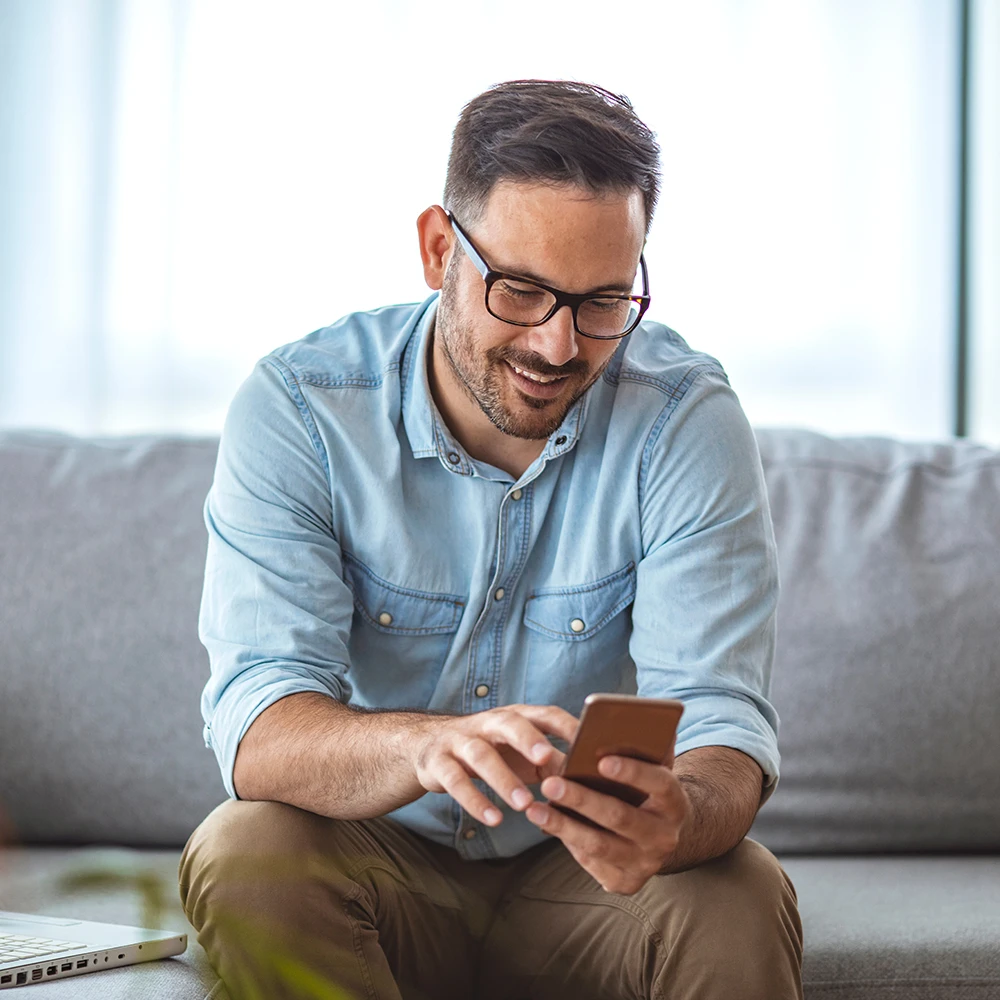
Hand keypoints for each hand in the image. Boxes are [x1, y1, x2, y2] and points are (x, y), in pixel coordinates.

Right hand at [410, 704, 579, 824]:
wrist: (428, 747)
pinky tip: (494, 819)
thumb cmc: (490, 751)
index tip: (588, 741)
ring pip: (481, 755)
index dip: (565, 725)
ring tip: (524, 804)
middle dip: (528, 739)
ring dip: (503, 779)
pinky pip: (455, 780)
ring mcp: (460, 741)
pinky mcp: (438, 762)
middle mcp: (487, 723)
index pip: (544, 714)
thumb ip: (549, 762)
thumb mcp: (519, 752)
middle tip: (547, 759)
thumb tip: (588, 779)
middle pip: (509, 723)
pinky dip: (475, 800)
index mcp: (514, 717)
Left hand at [525, 755, 689, 895]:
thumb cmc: (647, 791)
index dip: (632, 772)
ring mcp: (646, 863)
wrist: (660, 836)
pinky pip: (590, 861)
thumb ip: (646, 747)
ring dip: (563, 825)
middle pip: (621, 817)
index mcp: (675, 802)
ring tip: (534, 808)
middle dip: (582, 799)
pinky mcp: (625, 881)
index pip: (660, 784)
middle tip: (550, 782)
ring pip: (599, 845)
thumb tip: (627, 721)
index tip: (601, 759)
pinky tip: (544, 824)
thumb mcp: (653, 769)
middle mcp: (665, 837)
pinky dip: (565, 841)